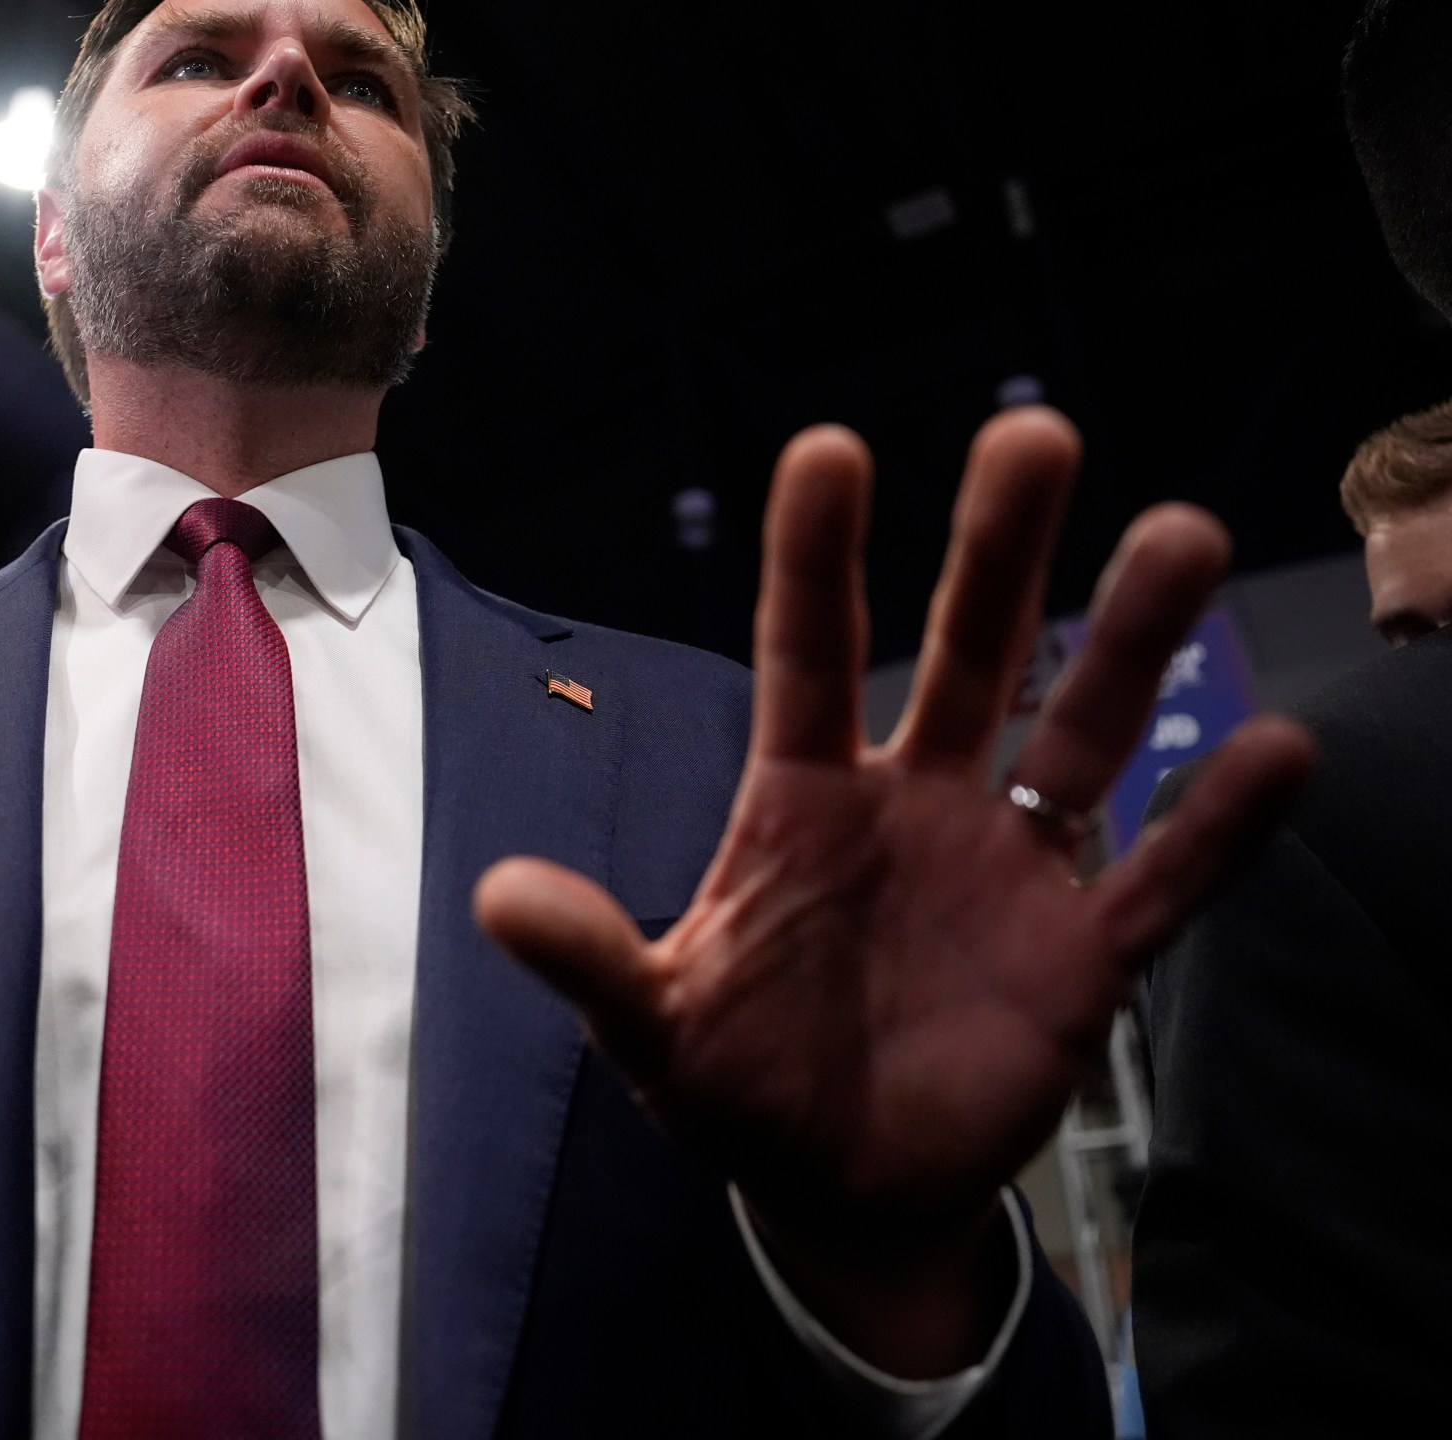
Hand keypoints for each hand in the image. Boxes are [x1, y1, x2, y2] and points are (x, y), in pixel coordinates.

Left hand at [475, 409, 1313, 1374]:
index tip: (830, 450)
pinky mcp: (1081, 956)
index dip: (815, 560)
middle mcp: (914, 806)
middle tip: (1034, 433)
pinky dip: (1215, 825)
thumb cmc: (739, 1088)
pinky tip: (1277, 750)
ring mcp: (1006, 870)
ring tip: (1183, 536)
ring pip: (1079, 734)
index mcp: (800, 803)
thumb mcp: (654, 1027)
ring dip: (1129, 644)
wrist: (838, 1192)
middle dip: (999, 554)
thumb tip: (495, 895)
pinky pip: (1160, 879)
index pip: (806, 655)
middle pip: (967, 656)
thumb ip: (594, 959)